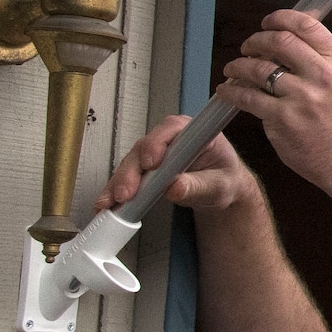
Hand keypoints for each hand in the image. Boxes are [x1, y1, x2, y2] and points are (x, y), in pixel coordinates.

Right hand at [96, 113, 256, 213]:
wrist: (219, 189)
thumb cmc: (224, 179)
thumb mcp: (219, 186)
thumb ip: (198, 186)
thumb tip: (176, 188)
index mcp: (196, 132)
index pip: (173, 129)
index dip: (158, 144)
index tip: (151, 163)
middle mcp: (172, 137)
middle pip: (144, 147)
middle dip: (133, 171)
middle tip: (127, 192)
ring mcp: (155, 151)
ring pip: (132, 162)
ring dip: (120, 182)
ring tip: (112, 201)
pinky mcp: (144, 166)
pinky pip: (127, 175)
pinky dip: (116, 189)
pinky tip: (108, 202)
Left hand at [217, 10, 331, 200]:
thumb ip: (322, 56)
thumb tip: (297, 27)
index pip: (307, 27)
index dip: (281, 18)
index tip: (267, 23)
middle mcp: (323, 77)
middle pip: (279, 42)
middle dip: (255, 41)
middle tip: (247, 48)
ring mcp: (302, 98)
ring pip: (258, 69)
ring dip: (238, 66)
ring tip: (232, 69)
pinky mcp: (283, 119)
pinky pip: (248, 98)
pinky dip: (232, 91)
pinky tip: (227, 91)